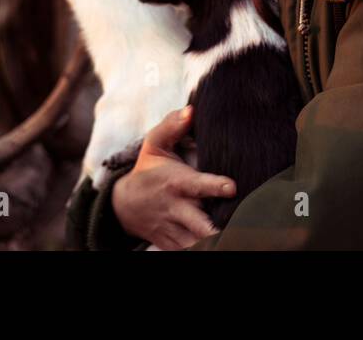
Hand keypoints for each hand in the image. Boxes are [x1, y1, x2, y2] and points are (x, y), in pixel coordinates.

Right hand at [112, 105, 236, 249]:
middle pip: (198, 224)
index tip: (232, 187)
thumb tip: (191, 110)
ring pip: (195, 244)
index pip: (196, 184)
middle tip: (239, 228)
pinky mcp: (172, 244)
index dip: (214, 186)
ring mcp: (174, 229)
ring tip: (236, 241)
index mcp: (175, 182)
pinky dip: (204, 250)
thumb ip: (172, 126)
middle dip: (215, 229)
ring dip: (214, 243)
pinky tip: (224, 246)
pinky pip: (189, 252)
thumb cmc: (148, 170)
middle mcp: (176, 208)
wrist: (123, 205)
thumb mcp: (154, 144)